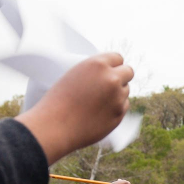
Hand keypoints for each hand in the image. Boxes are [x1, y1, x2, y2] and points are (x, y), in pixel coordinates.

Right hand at [19, 53, 133, 163]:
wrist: (54, 126)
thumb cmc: (58, 101)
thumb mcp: (74, 75)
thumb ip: (94, 71)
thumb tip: (111, 72)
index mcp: (97, 64)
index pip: (117, 58)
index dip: (114, 65)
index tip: (111, 70)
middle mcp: (111, 79)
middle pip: (128, 72)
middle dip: (122, 76)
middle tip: (112, 83)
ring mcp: (117, 97)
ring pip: (126, 90)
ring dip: (117, 93)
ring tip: (97, 102)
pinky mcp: (119, 114)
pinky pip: (124, 106)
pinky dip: (115, 108)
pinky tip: (99, 112)